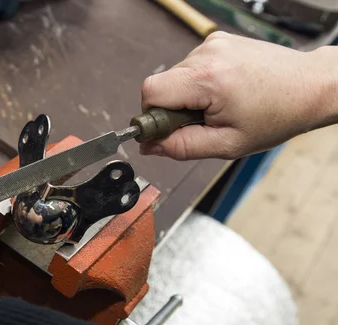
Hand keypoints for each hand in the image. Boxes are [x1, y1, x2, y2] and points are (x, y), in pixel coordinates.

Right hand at [140, 32, 337, 159]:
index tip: (168, 131)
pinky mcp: (217, 40)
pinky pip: (190, 66)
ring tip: (218, 106)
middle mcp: (208, 54)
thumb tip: (150, 146)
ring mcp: (213, 43)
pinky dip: (199, 83)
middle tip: (202, 122)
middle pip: (161, 85)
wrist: (310, 87)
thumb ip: (183, 147)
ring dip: (187, 96)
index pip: (151, 92)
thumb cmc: (277, 115)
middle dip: (173, 109)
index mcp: (208, 79)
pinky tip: (222, 91)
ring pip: (175, 77)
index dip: (152, 116)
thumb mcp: (227, 144)